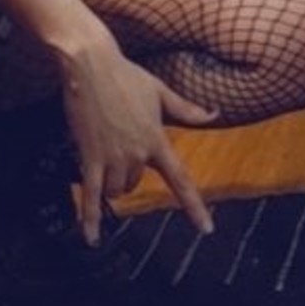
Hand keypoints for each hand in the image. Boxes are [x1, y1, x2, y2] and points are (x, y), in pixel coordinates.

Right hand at [54, 22, 216, 244]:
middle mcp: (138, 153)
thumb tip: (214, 114)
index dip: (194, 207)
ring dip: (109, 183)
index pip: (181, 180)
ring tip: (101, 156)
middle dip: (127, 173)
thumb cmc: (126, 76)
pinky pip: (90, 195)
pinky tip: (90, 239)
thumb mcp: (161, 92)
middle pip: (135, 183)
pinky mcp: (90, 157)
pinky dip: (90, 219)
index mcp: (157, 140)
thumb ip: (187, 110)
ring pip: (115, 189)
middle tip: (117, 145)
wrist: (91, 66)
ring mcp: (113, 157)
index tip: (206, 229)